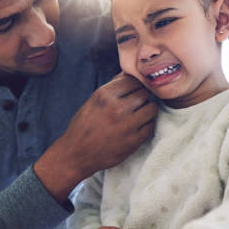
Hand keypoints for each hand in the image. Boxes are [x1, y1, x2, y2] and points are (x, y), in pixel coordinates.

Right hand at [35, 73, 156, 201]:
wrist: (76, 154)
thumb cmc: (84, 126)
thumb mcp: (93, 101)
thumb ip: (112, 88)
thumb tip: (128, 74)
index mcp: (104, 95)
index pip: (133, 80)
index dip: (135, 85)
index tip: (133, 92)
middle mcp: (117, 108)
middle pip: (144, 93)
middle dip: (142, 97)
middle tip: (137, 104)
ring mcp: (127, 125)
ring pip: (152, 108)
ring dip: (147, 110)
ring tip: (139, 115)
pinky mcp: (133, 141)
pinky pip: (150, 126)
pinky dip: (146, 126)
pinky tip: (137, 128)